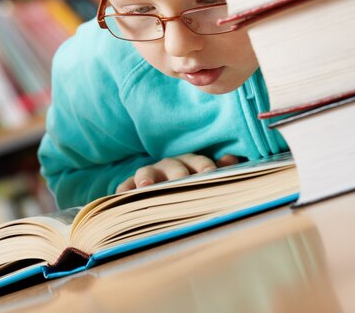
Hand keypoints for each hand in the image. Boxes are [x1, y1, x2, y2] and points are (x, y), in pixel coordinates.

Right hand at [116, 153, 238, 192]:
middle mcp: (169, 166)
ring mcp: (149, 175)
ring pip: (147, 172)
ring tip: (146, 187)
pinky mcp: (131, 186)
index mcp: (190, 164)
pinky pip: (125, 186)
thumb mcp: (206, 179)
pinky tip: (123, 195)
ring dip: (147, 178)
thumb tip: (231, 160)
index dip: (204, 167)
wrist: (163, 196)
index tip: (210, 174)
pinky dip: (124, 190)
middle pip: (173, 166)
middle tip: (182, 180)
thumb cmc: (190, 188)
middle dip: (177, 173)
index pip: (198, 162)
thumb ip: (220, 170)